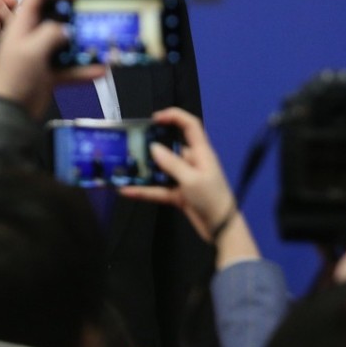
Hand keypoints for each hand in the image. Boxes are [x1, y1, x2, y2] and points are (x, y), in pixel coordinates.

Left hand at [0, 0, 104, 118]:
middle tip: (91, 19)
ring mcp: (41, 54)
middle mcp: (32, 36)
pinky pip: (71, 66)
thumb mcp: (31, 50)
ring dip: (83, 44)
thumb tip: (67, 28)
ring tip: (99, 45)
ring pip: (67, 42)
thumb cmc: (12, 79)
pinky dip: (84, 69)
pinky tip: (98, 70)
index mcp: (22, 24)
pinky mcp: (49, 72)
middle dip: (75, 17)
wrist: (9, 113)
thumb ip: (51, 33)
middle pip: (57, 16)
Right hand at [118, 108, 234, 240]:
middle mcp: (191, 162)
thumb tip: (153, 147)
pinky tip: (126, 191)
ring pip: (160, 170)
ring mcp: (184, 178)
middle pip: (170, 147)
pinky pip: (158, 189)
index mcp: (200, 152)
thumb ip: (171, 163)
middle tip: (130, 145)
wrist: (222, 229)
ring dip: (144, 170)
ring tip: (123, 167)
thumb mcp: (191, 179)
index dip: (174, 116)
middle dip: (151, 146)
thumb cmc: (211, 198)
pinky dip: (143, 190)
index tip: (154, 118)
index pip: (190, 126)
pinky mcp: (178, 194)